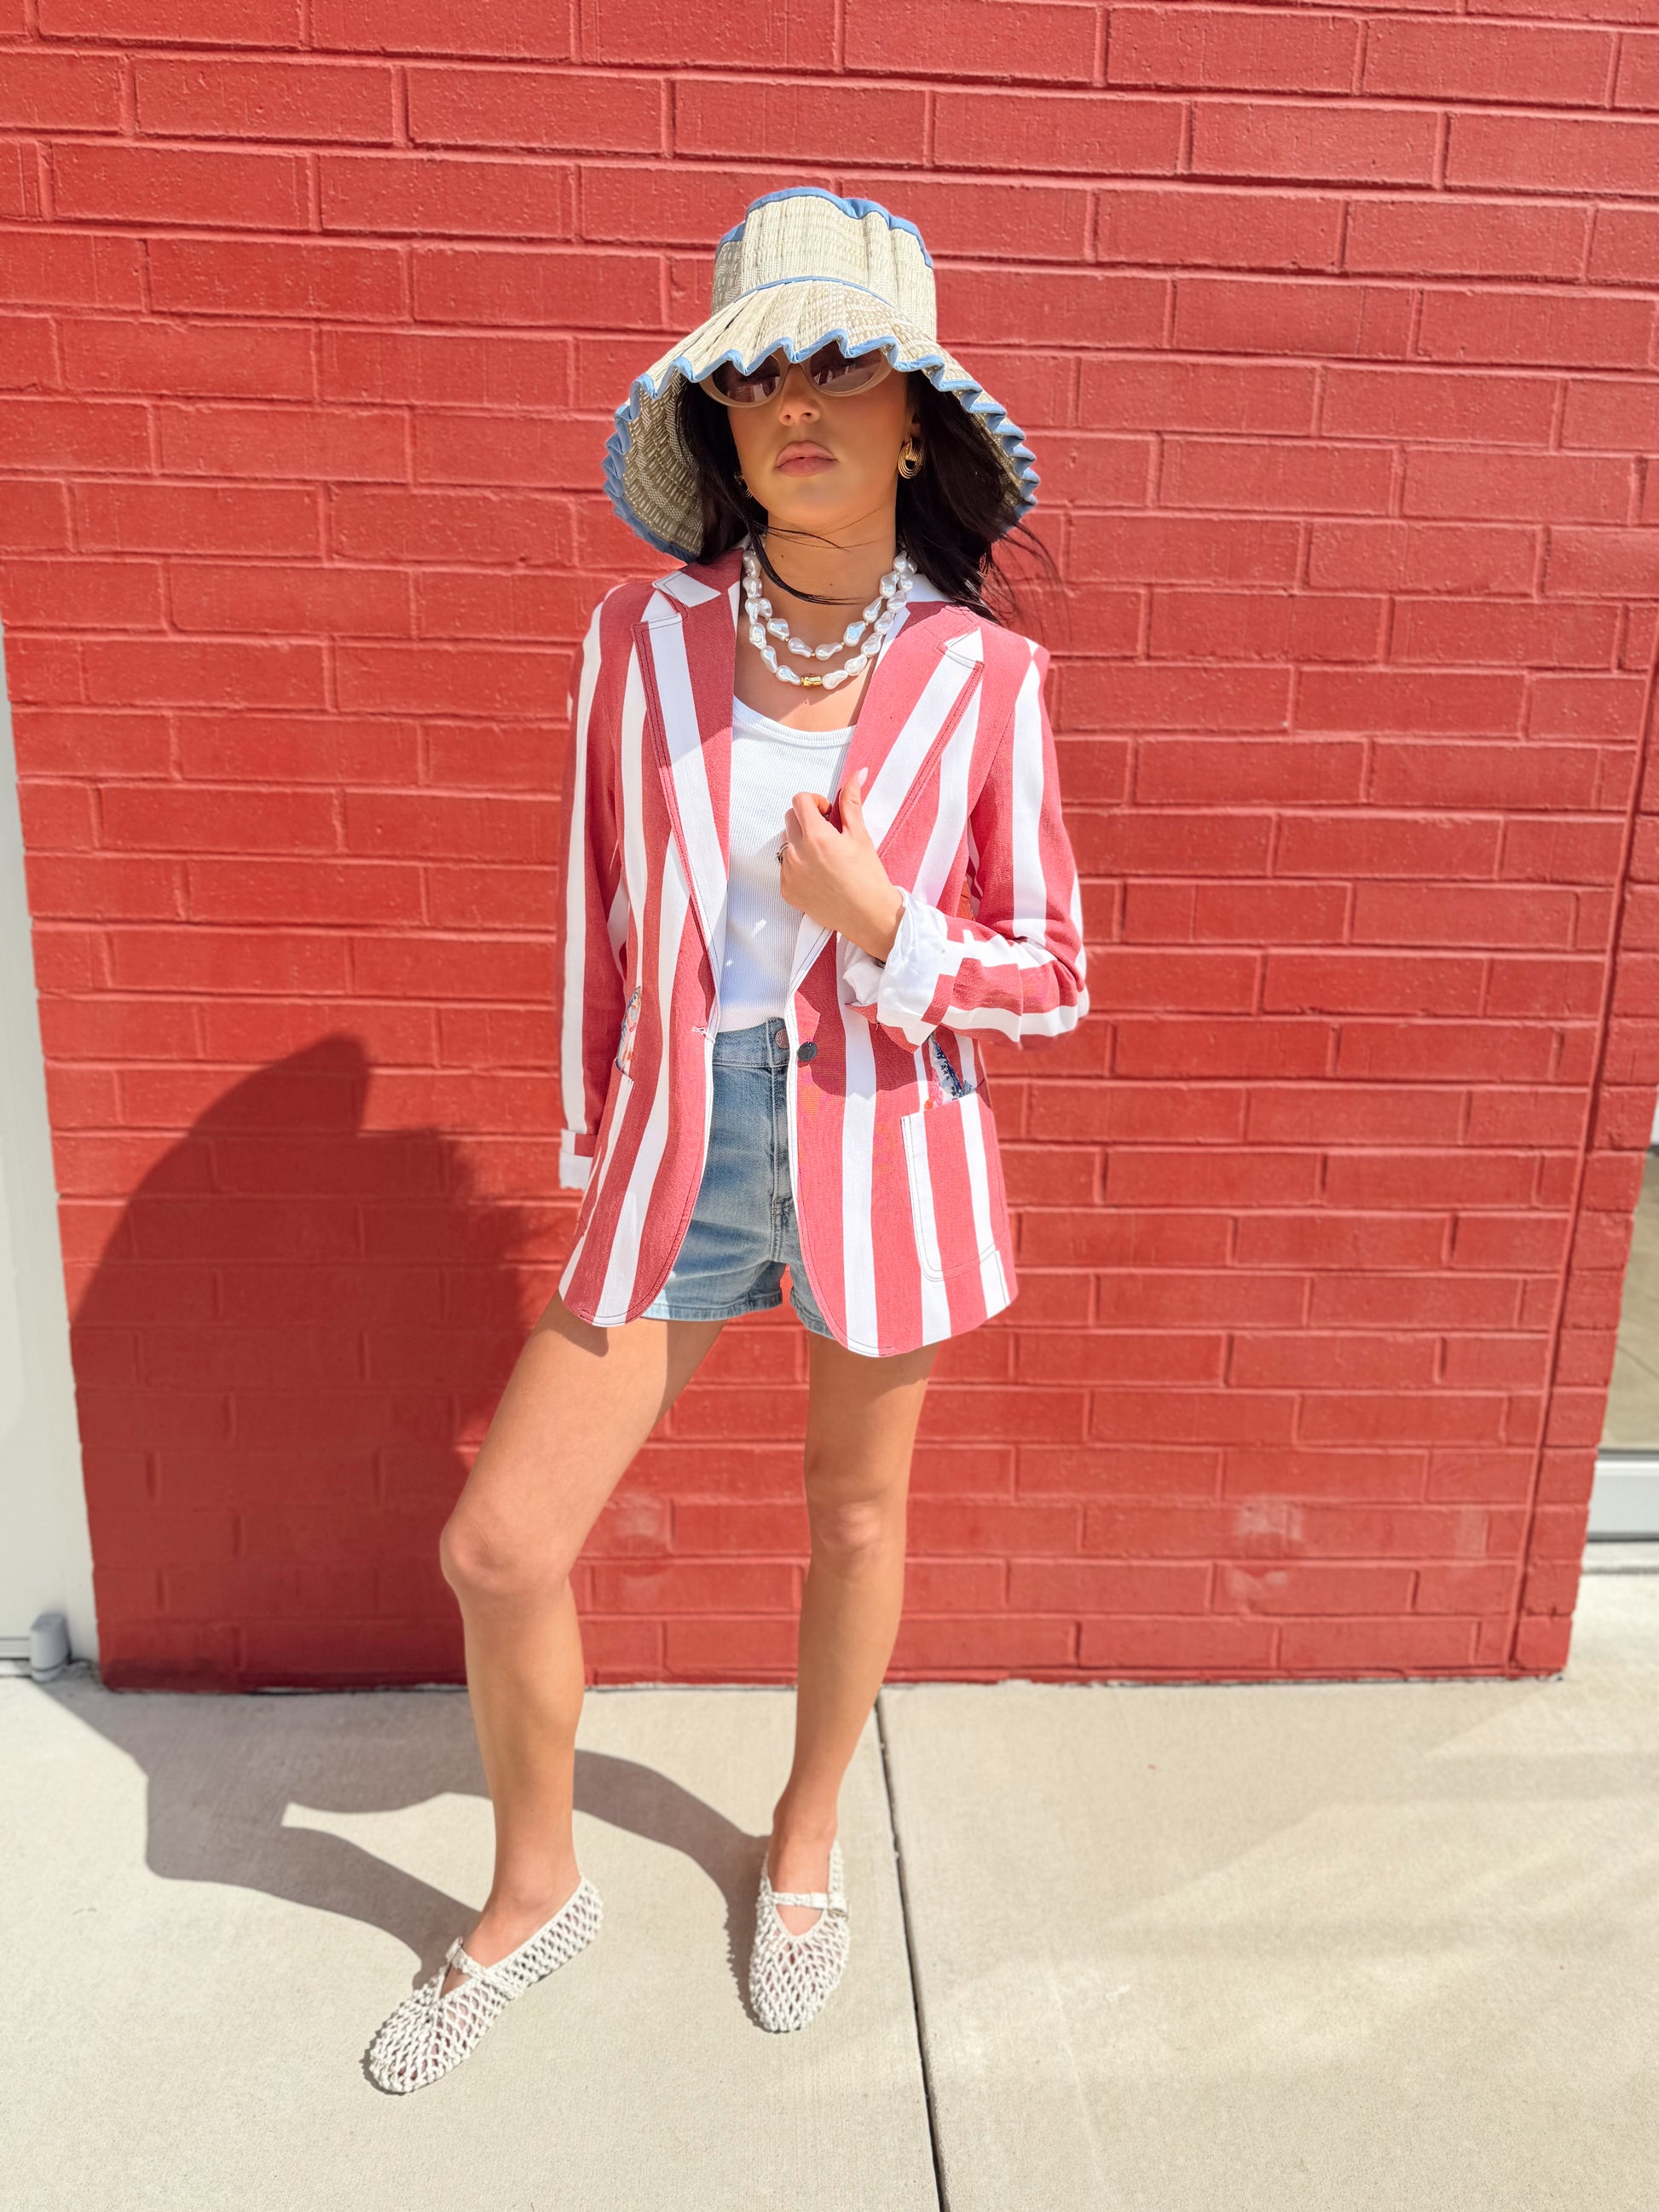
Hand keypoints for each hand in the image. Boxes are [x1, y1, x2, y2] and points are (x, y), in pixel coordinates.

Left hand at [778, 764, 905, 961]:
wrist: (868, 916)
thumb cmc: (868, 877)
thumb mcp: (860, 836)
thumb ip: (851, 803)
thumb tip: (855, 775)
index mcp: (816, 836)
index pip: (799, 800)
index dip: (815, 802)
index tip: (827, 813)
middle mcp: (797, 854)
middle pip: (790, 819)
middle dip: (806, 820)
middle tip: (828, 834)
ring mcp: (789, 873)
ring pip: (786, 843)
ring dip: (800, 842)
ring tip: (823, 857)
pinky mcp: (786, 890)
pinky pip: (784, 867)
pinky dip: (797, 865)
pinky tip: (818, 875)